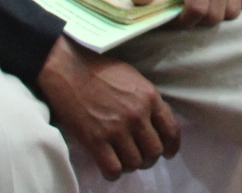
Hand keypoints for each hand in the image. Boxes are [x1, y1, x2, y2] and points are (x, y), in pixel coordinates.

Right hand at [38, 37, 179, 177]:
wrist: (70, 69)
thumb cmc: (101, 70)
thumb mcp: (134, 79)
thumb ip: (147, 100)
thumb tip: (155, 122)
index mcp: (150, 97)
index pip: (172, 129)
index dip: (172, 146)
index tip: (168, 153)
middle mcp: (138, 115)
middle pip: (154, 151)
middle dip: (149, 158)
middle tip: (140, 157)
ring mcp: (117, 129)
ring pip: (135, 162)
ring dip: (131, 165)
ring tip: (123, 160)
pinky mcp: (95, 140)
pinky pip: (113, 169)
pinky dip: (114, 173)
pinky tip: (110, 167)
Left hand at [131, 0, 241, 26]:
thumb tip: (139, 0)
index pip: (198, 8)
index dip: (185, 21)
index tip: (175, 20)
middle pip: (217, 13)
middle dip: (200, 20)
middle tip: (187, 14)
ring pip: (234, 9)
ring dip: (218, 13)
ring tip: (203, 6)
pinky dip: (237, 2)